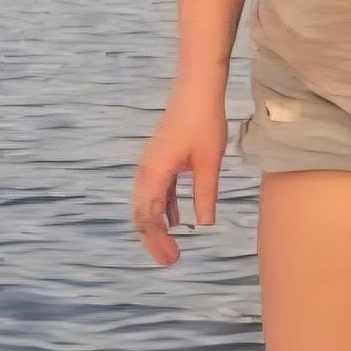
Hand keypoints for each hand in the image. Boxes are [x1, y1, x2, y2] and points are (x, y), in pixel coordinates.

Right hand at [132, 84, 226, 264]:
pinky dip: (162, 209)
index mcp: (154, 172)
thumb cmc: (204, 122)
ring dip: (157, 226)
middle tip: (170, 260)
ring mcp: (151, 164)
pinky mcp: (160, 160)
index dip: (157, 241)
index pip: (148, 216)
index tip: (172, 259)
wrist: (197, 89)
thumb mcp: (209, 162)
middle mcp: (146, 170)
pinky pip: (156, 191)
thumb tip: (203, 225)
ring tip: (171, 248)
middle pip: (141, 214)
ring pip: (146, 204)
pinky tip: (175, 221)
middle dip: (153, 240)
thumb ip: (205, 194)